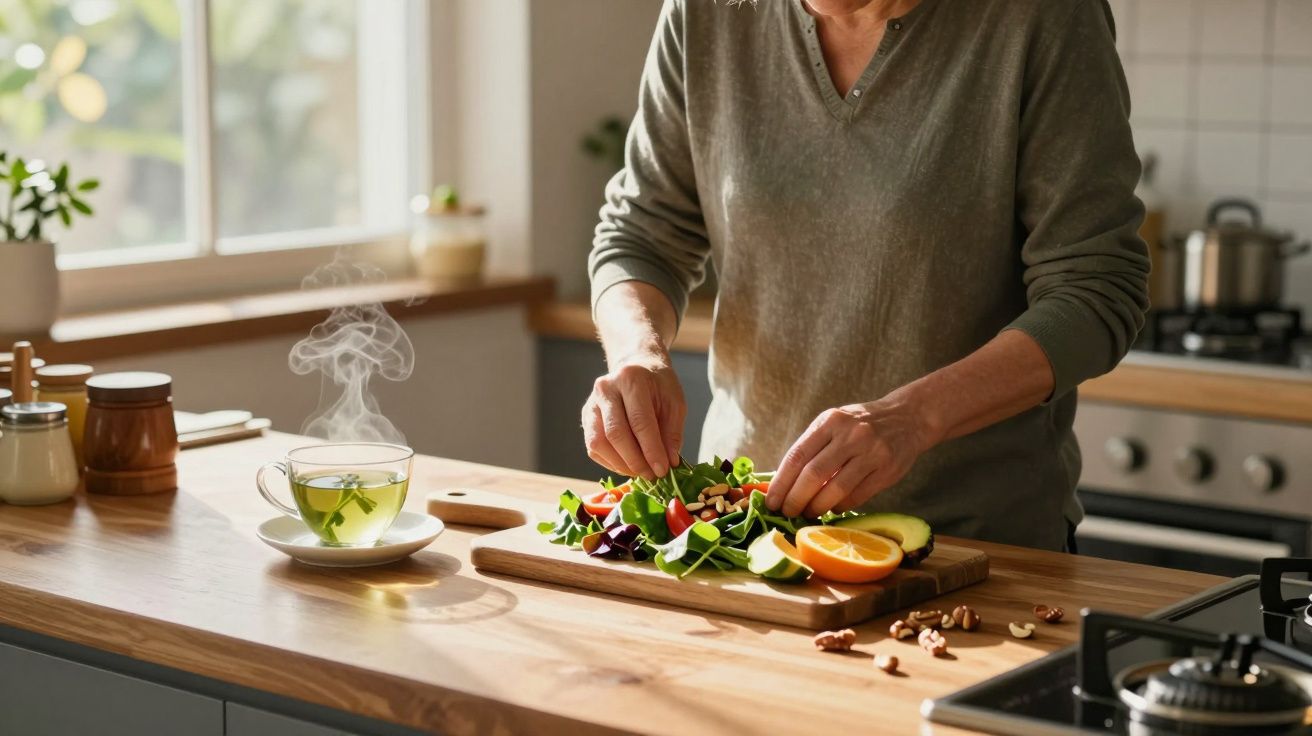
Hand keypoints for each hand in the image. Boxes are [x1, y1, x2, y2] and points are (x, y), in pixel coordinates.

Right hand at [582, 349, 685, 478]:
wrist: (635, 367)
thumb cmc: (658, 384)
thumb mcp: (674, 402)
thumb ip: (672, 432)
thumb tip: (669, 462)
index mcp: (631, 379)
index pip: (639, 421)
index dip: (651, 450)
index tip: (663, 470)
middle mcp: (606, 389)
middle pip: (616, 433)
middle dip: (635, 461)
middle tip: (652, 475)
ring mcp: (591, 403)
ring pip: (599, 443)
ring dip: (621, 464)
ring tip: (641, 472)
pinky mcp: (586, 417)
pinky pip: (593, 447)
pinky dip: (611, 462)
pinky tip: (628, 465)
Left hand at [766, 398, 940, 517]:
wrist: (907, 418)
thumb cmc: (860, 425)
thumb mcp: (834, 423)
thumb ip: (811, 448)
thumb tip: (782, 483)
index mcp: (830, 421)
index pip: (797, 456)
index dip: (781, 483)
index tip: (771, 501)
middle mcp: (850, 435)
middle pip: (813, 474)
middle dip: (795, 499)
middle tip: (787, 512)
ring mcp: (871, 452)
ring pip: (836, 489)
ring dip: (817, 507)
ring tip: (808, 513)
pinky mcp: (887, 470)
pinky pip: (857, 496)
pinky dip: (840, 506)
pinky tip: (833, 508)